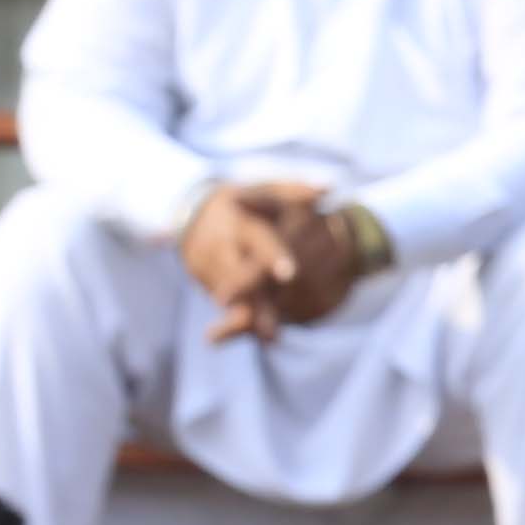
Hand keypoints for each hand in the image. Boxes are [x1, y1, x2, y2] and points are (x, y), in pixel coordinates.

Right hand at [180, 180, 342, 339]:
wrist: (195, 209)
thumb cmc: (246, 201)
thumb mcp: (267, 190)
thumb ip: (296, 192)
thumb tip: (330, 188)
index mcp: (240, 219)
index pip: (259, 239)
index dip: (274, 256)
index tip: (291, 273)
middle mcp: (221, 243)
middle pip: (241, 277)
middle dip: (255, 303)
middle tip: (272, 332)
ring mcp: (208, 263)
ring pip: (231, 295)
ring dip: (248, 317)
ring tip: (271, 337)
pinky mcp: (203, 278)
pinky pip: (224, 300)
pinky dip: (238, 318)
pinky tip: (256, 333)